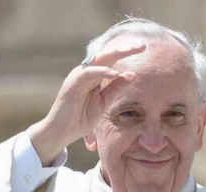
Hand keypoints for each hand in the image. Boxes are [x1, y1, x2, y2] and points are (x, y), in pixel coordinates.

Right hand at [28, 44, 145, 165]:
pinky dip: (102, 71)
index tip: (143, 48)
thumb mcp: (104, 102)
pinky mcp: (72, 84)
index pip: (111, 59)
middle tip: (143, 45)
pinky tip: (114, 73)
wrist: (62, 132)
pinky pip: (89, 73)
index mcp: (94, 75)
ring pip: (98, 59)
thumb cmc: (80, 118)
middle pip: (107, 54)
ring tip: (132, 50)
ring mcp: (78, 76)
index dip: (126, 52)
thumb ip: (115, 88)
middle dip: (125, 48)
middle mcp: (87, 72)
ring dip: (116, 53)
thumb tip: (132, 75)